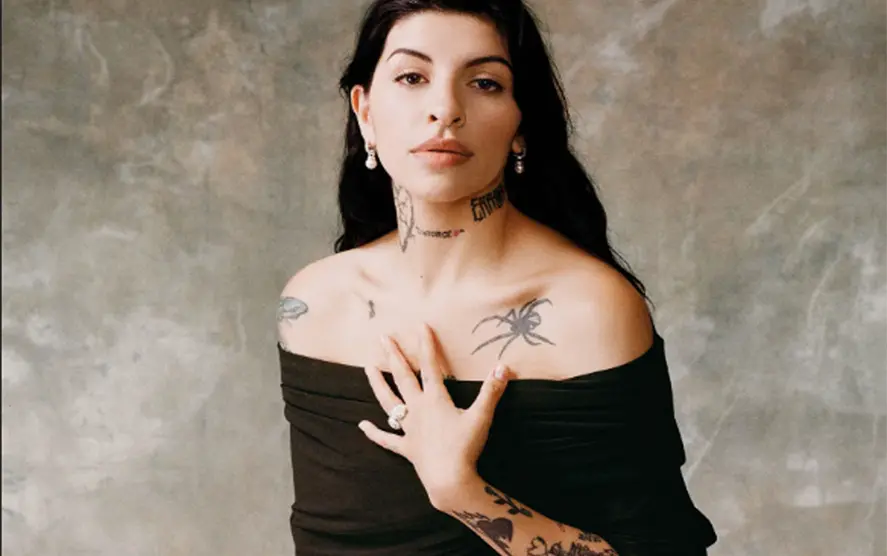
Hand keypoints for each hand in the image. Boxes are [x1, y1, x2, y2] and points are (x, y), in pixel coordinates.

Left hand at [358, 323, 512, 508]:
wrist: (450, 480)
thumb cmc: (465, 448)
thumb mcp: (482, 416)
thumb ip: (492, 390)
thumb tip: (503, 366)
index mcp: (435, 399)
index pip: (429, 366)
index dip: (426, 345)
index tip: (420, 326)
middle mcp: (418, 410)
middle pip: (403, 378)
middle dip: (394, 356)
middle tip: (383, 338)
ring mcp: (409, 429)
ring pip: (388, 402)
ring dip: (378, 384)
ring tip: (368, 368)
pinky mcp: (406, 448)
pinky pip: (387, 439)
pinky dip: (374, 433)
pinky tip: (362, 426)